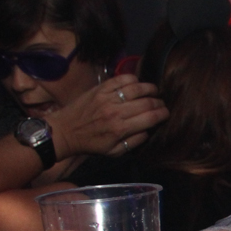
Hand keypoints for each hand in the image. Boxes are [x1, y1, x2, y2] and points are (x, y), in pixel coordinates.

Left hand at [48, 75, 168, 159]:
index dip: (163, 114)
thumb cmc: (91, 144)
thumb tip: (149, 130)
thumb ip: (134, 142)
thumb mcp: (114, 152)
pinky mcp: (100, 88)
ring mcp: (107, 97)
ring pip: (136, 88)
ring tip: (154, 91)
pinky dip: (133, 79)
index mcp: (120, 129)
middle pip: (147, 102)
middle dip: (159, 102)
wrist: (65, 131)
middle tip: (161, 104)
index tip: (166, 113)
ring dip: (150, 88)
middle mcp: (116, 111)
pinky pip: (121, 79)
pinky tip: (136, 84)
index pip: (150, 117)